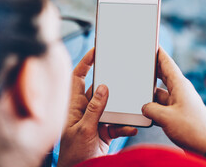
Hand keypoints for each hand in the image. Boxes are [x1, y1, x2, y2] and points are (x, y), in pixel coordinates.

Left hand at [58, 48, 136, 166]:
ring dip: (121, 109)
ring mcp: (95, 120)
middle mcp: (84, 110)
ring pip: (111, 107)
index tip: (97, 51)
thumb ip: (95, 109)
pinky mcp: (105, 131)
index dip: (85, 63)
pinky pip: (118, 123)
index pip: (78, 77)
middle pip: (99, 90)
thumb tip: (104, 87)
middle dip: (112, 84)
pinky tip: (132, 127)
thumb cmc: (73, 154)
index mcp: (74, 105)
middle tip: (123, 76)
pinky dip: (125, 125)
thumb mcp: (84, 129)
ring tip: (132, 107)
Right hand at [141, 47, 205, 153]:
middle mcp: (179, 90)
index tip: (150, 43)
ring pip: (159, 92)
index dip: (158, 52)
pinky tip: (144, 109)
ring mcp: (179, 102)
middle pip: (162, 75)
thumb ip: (150, 109)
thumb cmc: (192, 129)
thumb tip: (144, 107)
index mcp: (180, 85)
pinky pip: (162, 104)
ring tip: (136, 90)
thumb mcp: (165, 118)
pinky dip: (153, 105)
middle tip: (138, 63)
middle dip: (150, 70)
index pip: (167, 63)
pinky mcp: (178, 113)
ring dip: (149, 93)